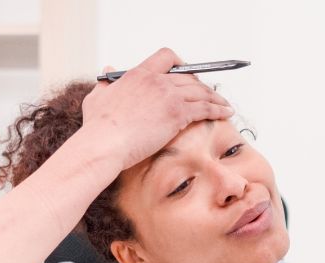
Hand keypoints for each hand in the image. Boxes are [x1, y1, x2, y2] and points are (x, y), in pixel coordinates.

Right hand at [81, 47, 234, 171]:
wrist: (105, 143)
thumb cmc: (98, 126)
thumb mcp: (98, 96)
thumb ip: (106, 82)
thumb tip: (108, 70)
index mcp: (139, 73)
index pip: (167, 57)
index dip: (181, 65)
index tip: (187, 74)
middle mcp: (157, 80)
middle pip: (189, 76)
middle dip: (202, 86)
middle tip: (209, 95)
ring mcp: (169, 96)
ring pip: (201, 91)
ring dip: (215, 98)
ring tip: (224, 105)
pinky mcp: (178, 114)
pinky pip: (205, 108)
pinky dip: (218, 109)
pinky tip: (226, 113)